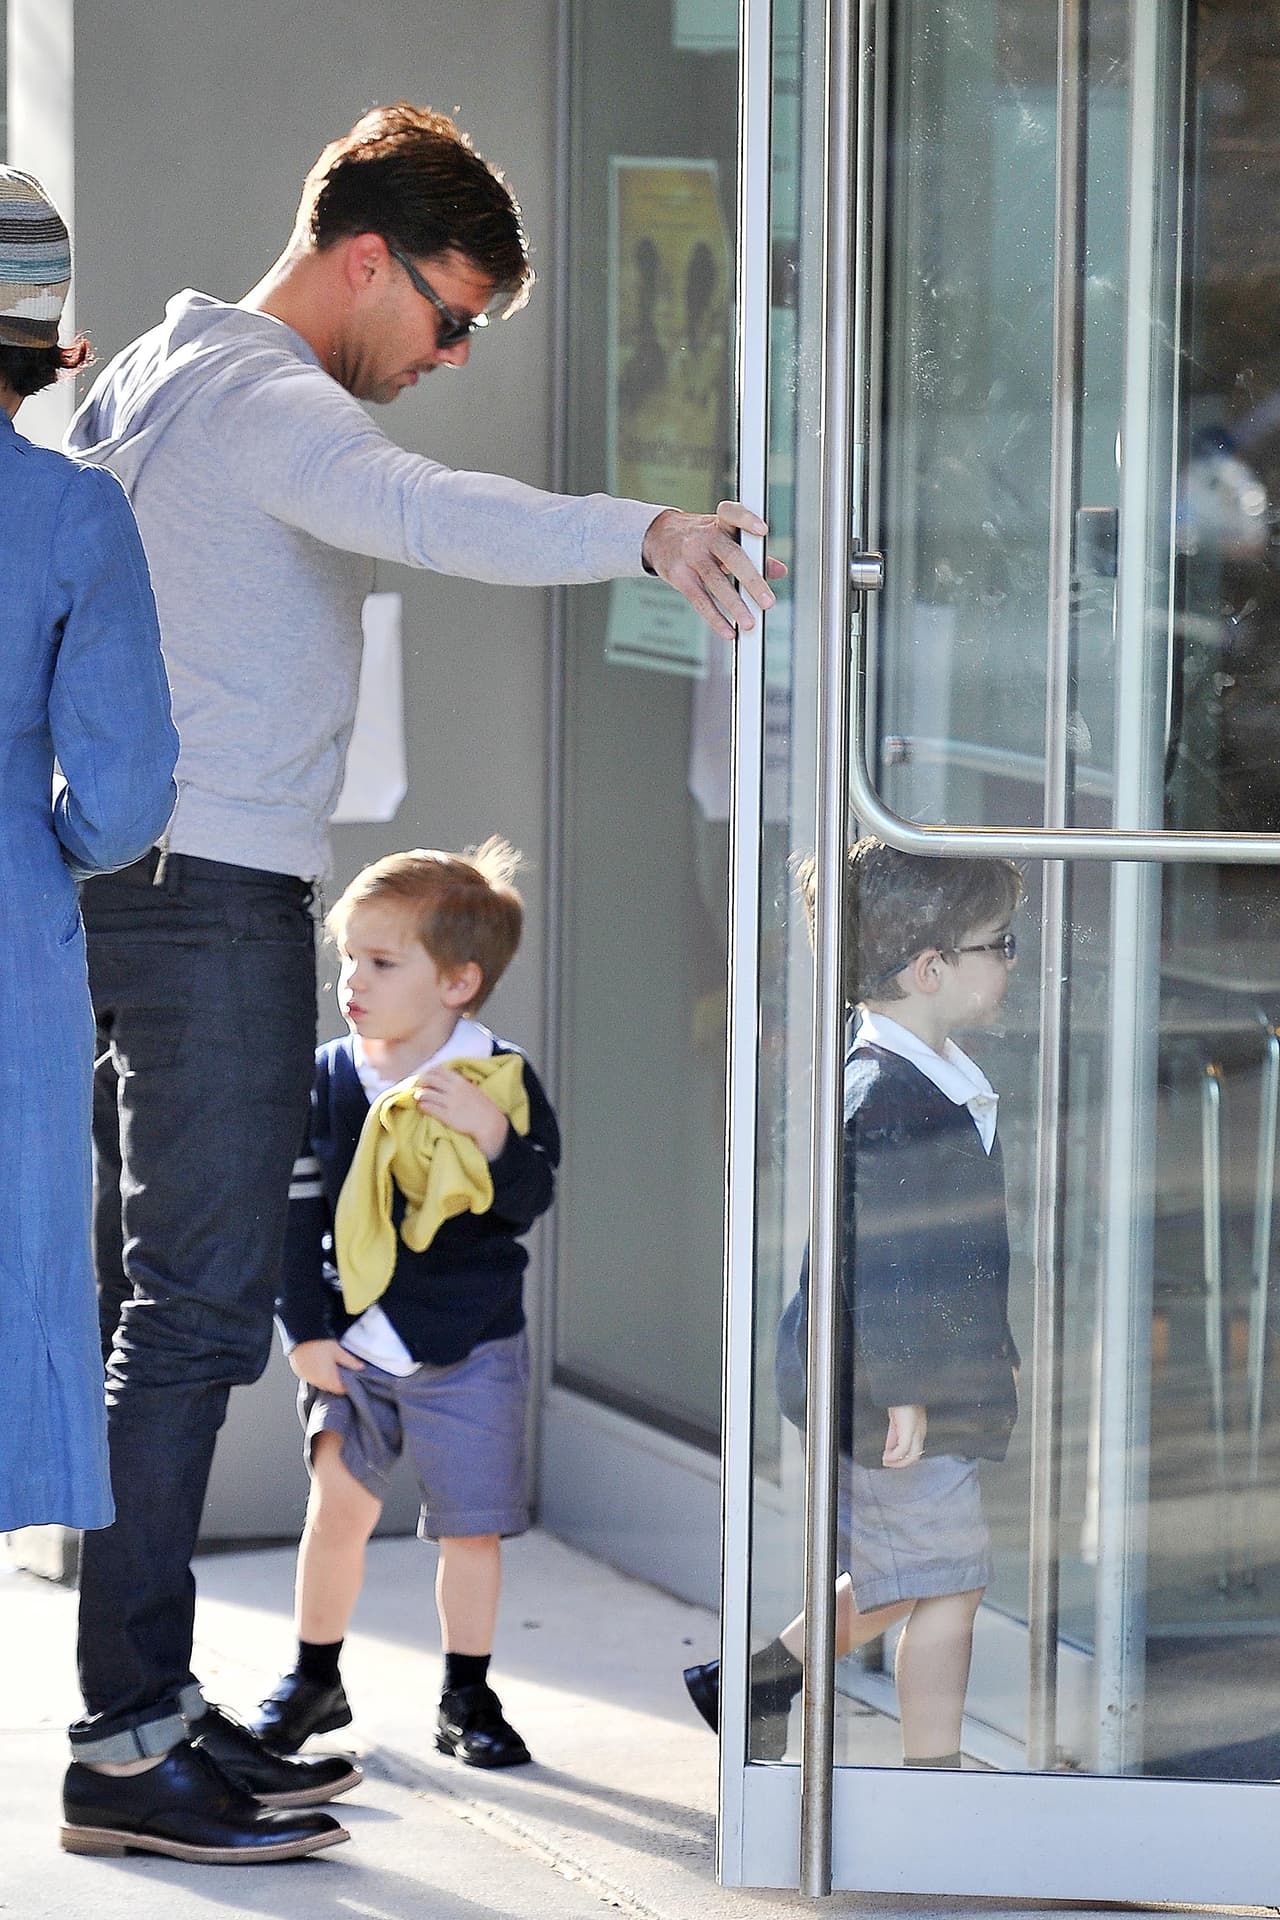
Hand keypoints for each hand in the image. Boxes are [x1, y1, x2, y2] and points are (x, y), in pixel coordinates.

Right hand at [288, 1338, 364, 1394]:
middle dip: (336, 1382)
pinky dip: (315, 1374)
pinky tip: (318, 1365)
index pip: (340, 1389)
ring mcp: (306, 1377)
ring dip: (325, 1378)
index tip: (351, 1380)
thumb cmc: (320, 1343)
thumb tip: (361, 1367)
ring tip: (330, 1367)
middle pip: (329, 1387)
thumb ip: (350, 1361)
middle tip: (342, 1372)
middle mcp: (316, 1381)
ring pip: (319, 1382)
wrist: (300, 1335)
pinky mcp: (299, 1372)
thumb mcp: (338, 1351)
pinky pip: (310, 1377)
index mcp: (328, 1379)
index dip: (347, 1386)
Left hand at [414, 1067, 508, 1160]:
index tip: (425, 1077)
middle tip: (418, 1087)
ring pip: (426, 1094)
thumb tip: (445, 1078)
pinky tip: (422, 1107)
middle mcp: (454, 1089)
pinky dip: (422, 1106)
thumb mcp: (471, 1088)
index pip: (438, 1070)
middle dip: (421, 1082)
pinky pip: (429, 1107)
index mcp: (460, 1081)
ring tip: (418, 1098)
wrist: (489, 1122)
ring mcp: (450, 1102)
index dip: (428, 1072)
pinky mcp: (447, 1116)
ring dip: (418, 1095)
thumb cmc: (481, 1106)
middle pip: (429, 1079)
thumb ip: (459, 1082)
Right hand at [641, 500, 786, 642]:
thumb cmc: (699, 537)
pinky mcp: (679, 576)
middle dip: (752, 580)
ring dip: (735, 605)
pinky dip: (715, 618)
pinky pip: (700, 599)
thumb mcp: (724, 536)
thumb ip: (752, 552)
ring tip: (749, 623)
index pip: (733, 514)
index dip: (748, 520)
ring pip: (715, 581)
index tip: (763, 531)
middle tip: (768, 602)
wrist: (658, 536)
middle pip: (731, 556)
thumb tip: (779, 570)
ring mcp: (691, 556)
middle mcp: (706, 536)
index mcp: (721, 522)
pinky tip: (728, 630)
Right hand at [882, 1404, 926, 1467]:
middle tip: (887, 1463)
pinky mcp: (908, 1430)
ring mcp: (915, 1432)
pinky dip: (894, 1456)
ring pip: (912, 1456)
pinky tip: (887, 1455)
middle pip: (915, 1457)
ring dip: (898, 1462)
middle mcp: (919, 1432)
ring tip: (886, 1460)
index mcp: (919, 1429)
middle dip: (899, 1463)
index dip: (901, 1458)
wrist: (903, 1387)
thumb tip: (889, 1448)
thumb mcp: (897, 1420)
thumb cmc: (901, 1400)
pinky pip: (903, 1449)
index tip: (888, 1458)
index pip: (914, 1450)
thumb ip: (894, 1434)